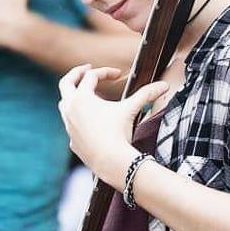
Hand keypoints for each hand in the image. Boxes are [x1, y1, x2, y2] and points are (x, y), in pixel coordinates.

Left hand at [58, 64, 167, 187]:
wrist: (111, 161)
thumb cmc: (119, 133)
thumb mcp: (130, 109)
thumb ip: (146, 94)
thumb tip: (165, 85)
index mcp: (82, 97)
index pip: (91, 76)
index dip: (105, 72)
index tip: (118, 74)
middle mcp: (71, 108)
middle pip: (66, 83)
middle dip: (76, 73)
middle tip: (87, 68)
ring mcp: (69, 125)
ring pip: (64, 103)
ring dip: (73, 95)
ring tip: (84, 93)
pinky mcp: (72, 140)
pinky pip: (71, 124)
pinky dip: (77, 117)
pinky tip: (88, 120)